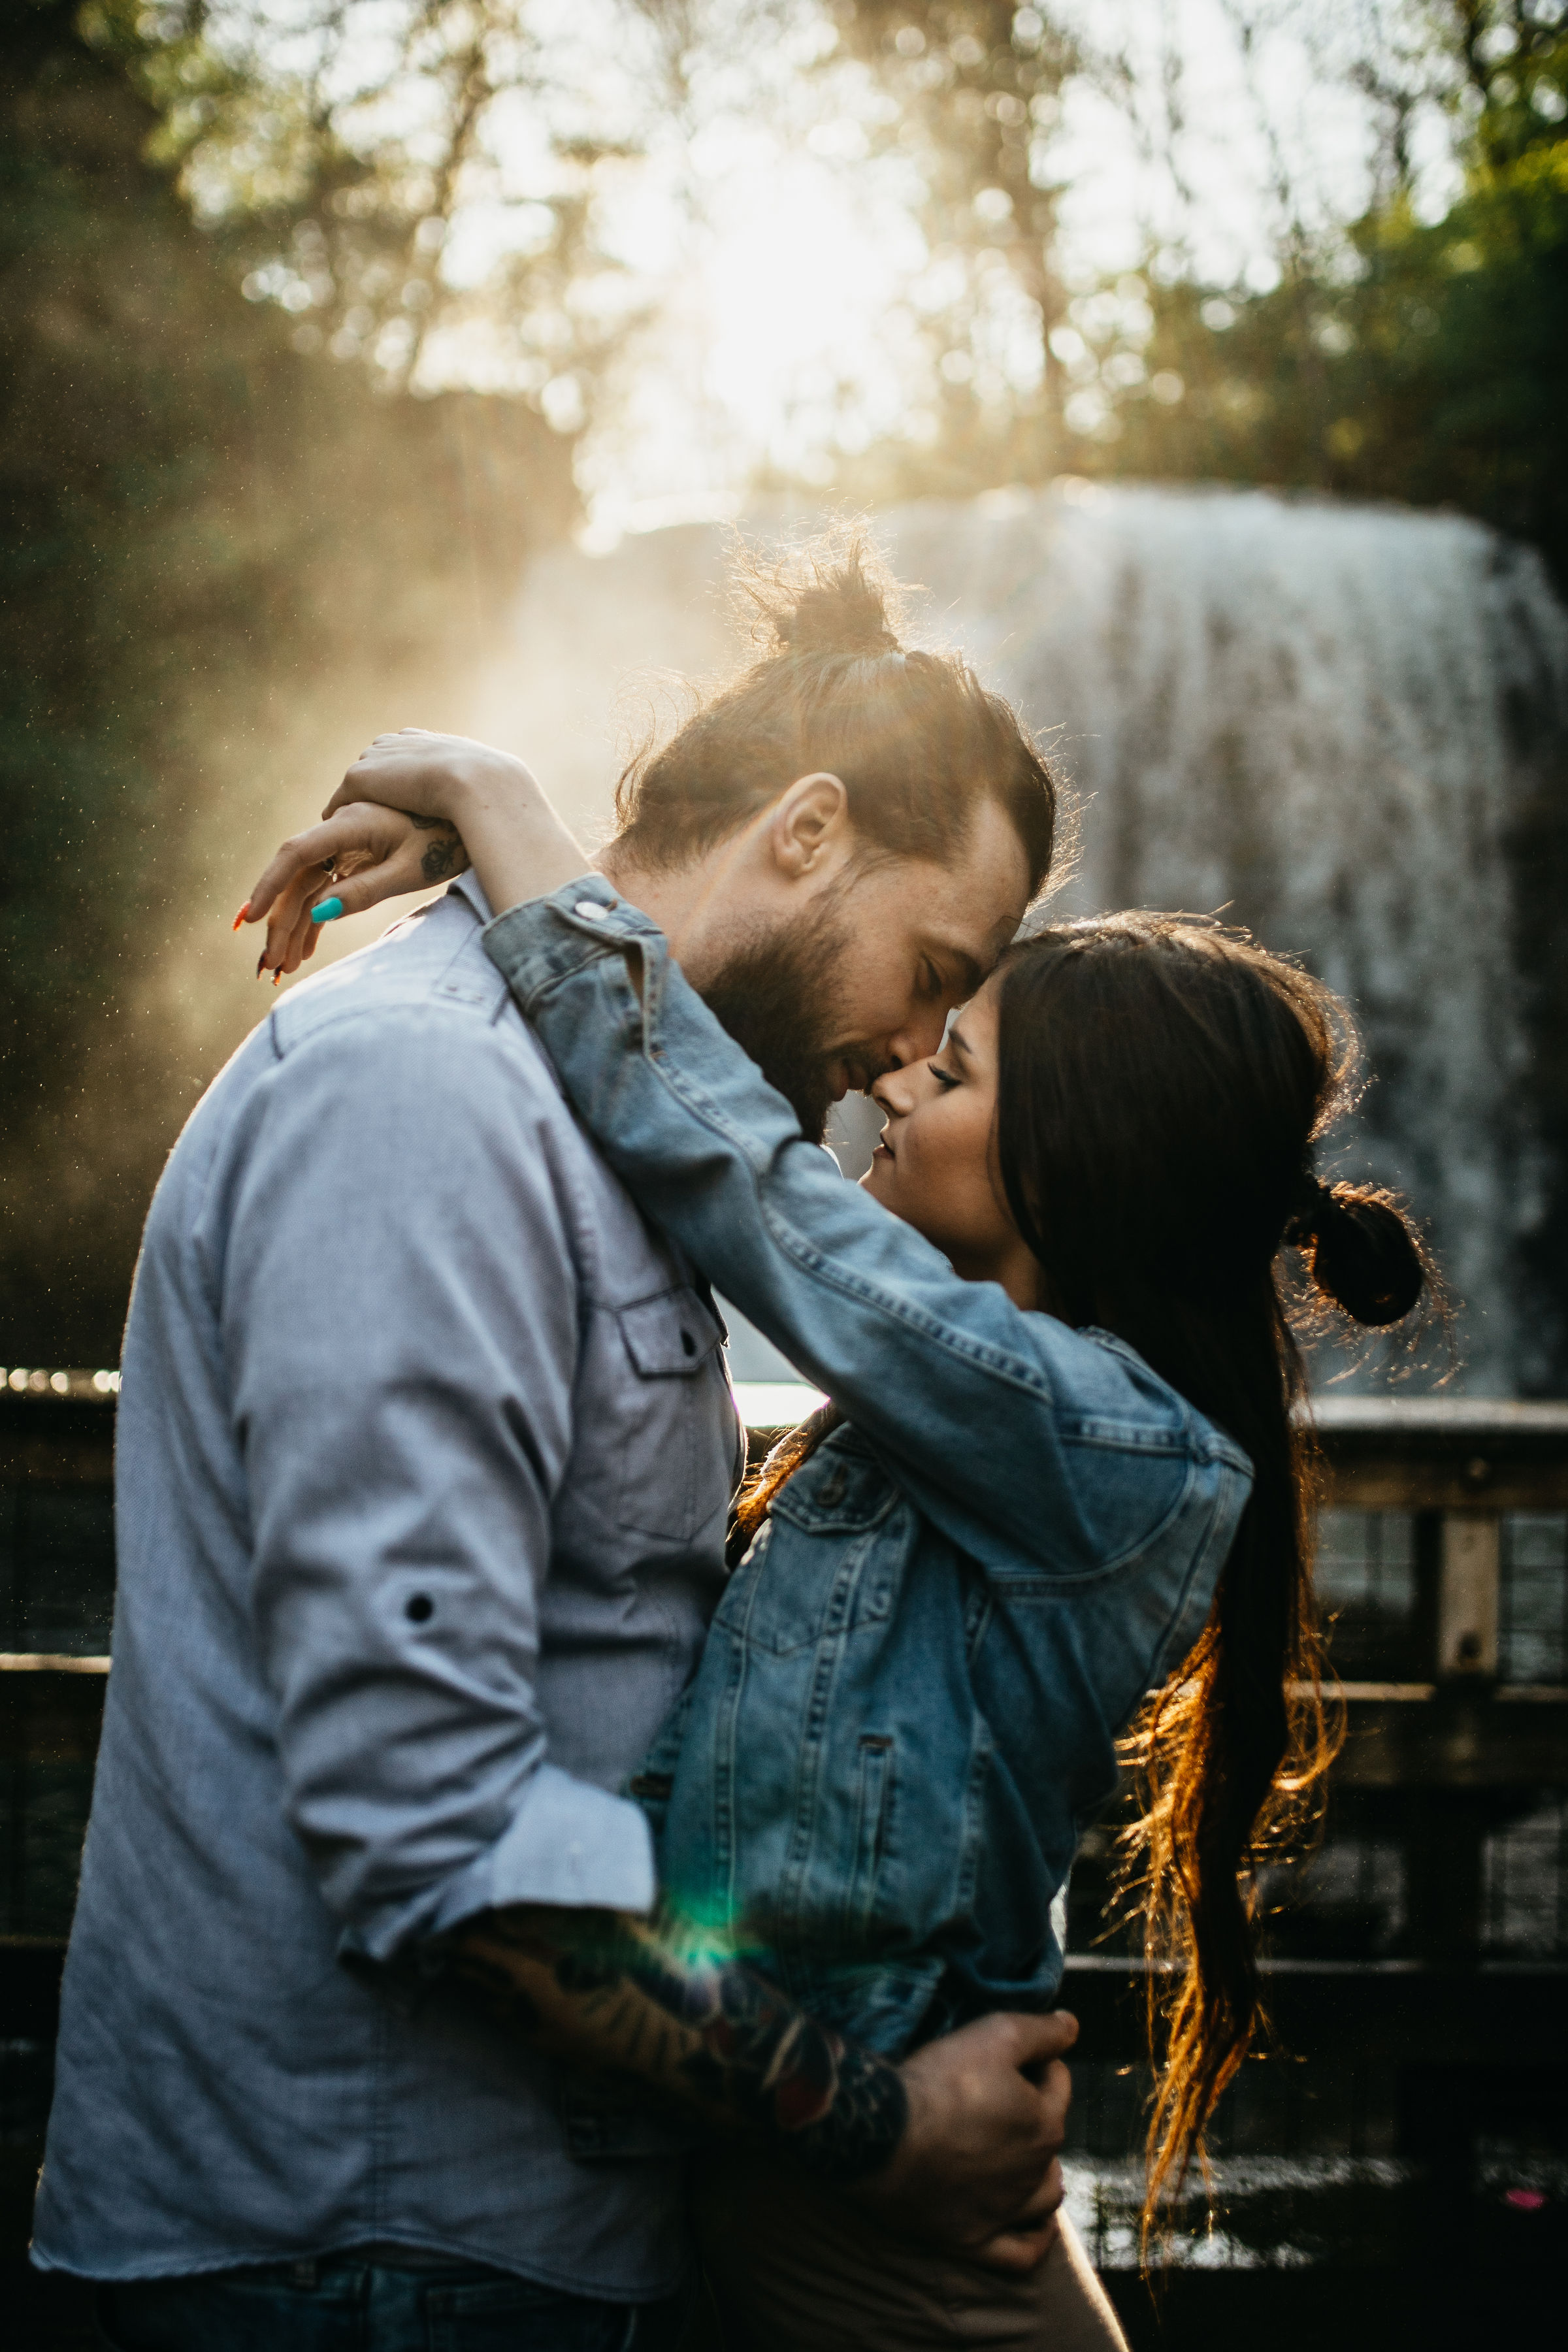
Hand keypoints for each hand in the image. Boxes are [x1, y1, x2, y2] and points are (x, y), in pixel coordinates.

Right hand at [234, 802, 465, 979]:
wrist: (470, 815)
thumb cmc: (446, 842)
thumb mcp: (408, 871)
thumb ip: (363, 891)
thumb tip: (317, 914)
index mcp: (350, 826)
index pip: (295, 855)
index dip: (269, 886)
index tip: (250, 920)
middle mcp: (340, 831)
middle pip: (297, 880)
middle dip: (279, 925)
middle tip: (268, 967)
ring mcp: (346, 845)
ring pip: (307, 888)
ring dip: (293, 928)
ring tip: (280, 969)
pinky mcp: (355, 857)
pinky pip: (325, 889)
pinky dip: (314, 919)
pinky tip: (302, 952)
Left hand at [322, 727, 542, 829]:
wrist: (478, 783)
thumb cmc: (495, 793)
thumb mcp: (490, 787)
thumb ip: (478, 790)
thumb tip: (491, 803)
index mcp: (429, 741)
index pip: (402, 758)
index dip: (400, 786)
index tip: (399, 810)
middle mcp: (398, 742)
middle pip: (373, 769)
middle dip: (372, 794)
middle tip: (367, 826)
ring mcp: (377, 759)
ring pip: (356, 789)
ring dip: (353, 810)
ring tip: (350, 839)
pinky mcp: (360, 778)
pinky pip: (339, 805)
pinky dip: (339, 822)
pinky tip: (343, 844)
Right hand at [853, 2009, 1075, 2274]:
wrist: (884, 2135)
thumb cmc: (940, 2081)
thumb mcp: (995, 2034)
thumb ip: (1041, 2031)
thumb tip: (1073, 2025)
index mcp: (1044, 2123)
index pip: (1058, 2084)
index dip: (1038, 2061)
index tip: (1010, 2053)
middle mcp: (1034, 2172)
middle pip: (1050, 2136)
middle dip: (1037, 2112)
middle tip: (1000, 2094)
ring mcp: (1005, 2211)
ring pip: (1045, 2196)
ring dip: (1044, 2174)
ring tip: (1024, 2156)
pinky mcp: (973, 2240)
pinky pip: (1020, 2254)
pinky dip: (1035, 2240)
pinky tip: (1038, 2227)